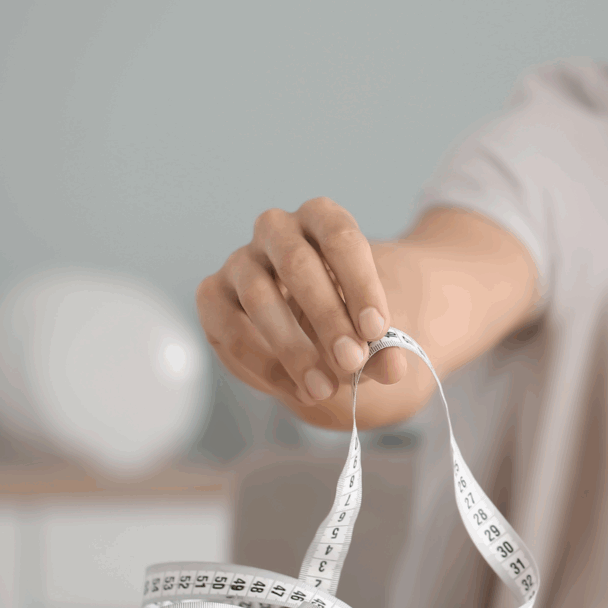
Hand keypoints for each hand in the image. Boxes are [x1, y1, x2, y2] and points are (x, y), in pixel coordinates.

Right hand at [197, 197, 407, 409]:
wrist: (313, 325)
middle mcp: (276, 229)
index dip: (360, 284)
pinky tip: (295, 389)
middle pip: (298, 265)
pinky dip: (264, 364)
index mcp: (321, 218)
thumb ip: (384, 346)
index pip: (340, 238)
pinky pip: (230, 328)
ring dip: (293, 347)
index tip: (376, 329)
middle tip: (352, 362)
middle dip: (327, 318)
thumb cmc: (348, 316)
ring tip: (324, 388)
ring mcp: (240, 260)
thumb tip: (393, 365)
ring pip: (259, 296)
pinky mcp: (213, 295)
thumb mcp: (371, 330)